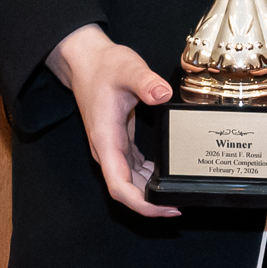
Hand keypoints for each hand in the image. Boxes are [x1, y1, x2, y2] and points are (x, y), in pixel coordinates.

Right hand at [49, 24, 178, 218]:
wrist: (86, 60)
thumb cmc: (104, 66)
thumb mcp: (127, 69)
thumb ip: (145, 82)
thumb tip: (163, 94)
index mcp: (106, 140)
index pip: (119, 187)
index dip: (141, 204)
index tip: (164, 208)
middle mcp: (107, 150)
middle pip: (126, 191)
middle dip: (150, 203)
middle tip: (180, 205)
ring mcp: (113, 148)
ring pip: (130, 183)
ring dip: (150, 193)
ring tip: (176, 194)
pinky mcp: (119, 142)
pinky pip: (133, 170)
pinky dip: (148, 177)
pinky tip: (164, 176)